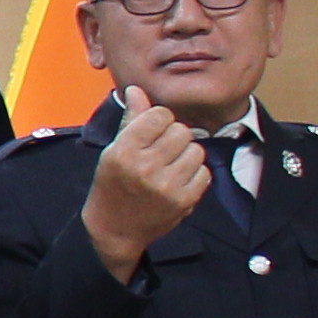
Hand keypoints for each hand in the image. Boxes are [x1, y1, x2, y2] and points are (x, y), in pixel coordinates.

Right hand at [82, 88, 211, 278]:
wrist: (115, 228)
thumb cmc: (113, 184)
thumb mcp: (114, 150)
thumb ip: (131, 119)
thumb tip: (137, 89)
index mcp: (124, 150)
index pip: (160, 115)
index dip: (159, 120)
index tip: (152, 131)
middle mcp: (145, 167)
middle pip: (182, 130)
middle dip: (174, 137)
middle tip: (162, 151)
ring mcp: (166, 185)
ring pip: (196, 150)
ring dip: (186, 155)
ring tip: (171, 166)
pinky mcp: (183, 201)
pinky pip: (204, 173)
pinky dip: (194, 174)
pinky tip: (178, 180)